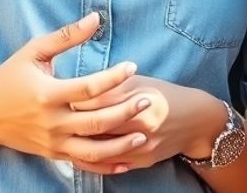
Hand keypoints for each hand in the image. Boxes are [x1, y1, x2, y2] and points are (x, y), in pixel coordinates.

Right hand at [0, 13, 153, 165]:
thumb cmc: (9, 76)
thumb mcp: (34, 51)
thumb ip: (66, 35)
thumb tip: (96, 17)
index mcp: (48, 94)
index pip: (87, 88)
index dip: (113, 78)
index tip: (132, 66)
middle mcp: (52, 122)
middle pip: (95, 122)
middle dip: (124, 113)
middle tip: (148, 101)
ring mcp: (52, 142)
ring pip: (92, 150)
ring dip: (120, 146)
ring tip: (143, 136)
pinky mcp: (52, 154)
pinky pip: (83, 164)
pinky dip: (105, 167)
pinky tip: (126, 163)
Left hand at [66, 75, 228, 175]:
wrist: (195, 121)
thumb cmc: (164, 94)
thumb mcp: (140, 82)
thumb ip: (112, 85)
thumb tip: (82, 84)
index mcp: (140, 101)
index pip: (99, 100)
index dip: (75, 95)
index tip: (57, 89)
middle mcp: (141, 127)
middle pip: (96, 125)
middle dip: (71, 119)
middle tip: (52, 111)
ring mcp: (140, 149)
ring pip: (99, 149)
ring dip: (77, 141)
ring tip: (59, 131)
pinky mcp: (140, 163)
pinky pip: (108, 164)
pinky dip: (90, 158)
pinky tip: (74, 149)